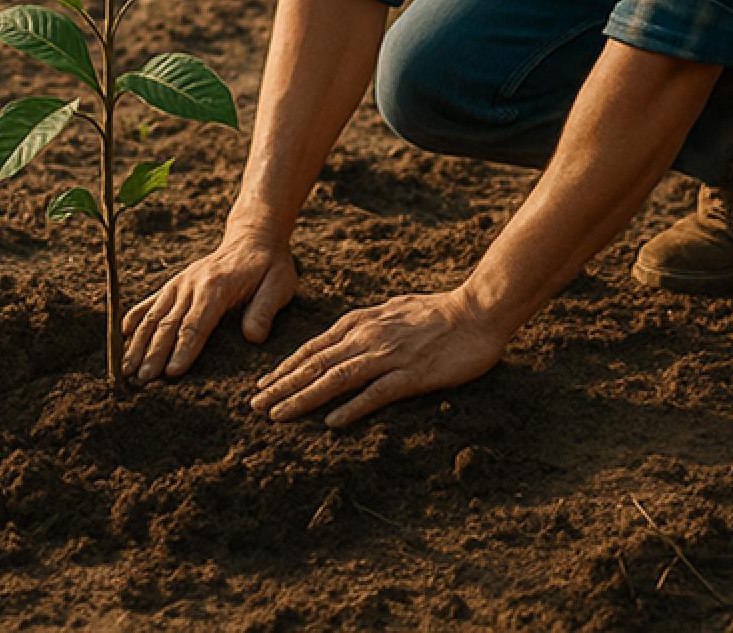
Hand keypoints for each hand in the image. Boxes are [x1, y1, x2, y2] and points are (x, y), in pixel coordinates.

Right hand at [121, 224, 297, 382]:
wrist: (254, 238)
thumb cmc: (269, 266)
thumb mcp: (280, 284)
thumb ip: (265, 309)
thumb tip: (253, 337)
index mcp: (217, 286)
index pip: (196, 323)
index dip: (183, 349)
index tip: (171, 373)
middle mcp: (192, 284)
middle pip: (169, 323)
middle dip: (154, 353)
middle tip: (142, 380)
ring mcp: (181, 283)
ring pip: (154, 314)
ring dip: (139, 342)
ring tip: (127, 368)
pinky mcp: (176, 284)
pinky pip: (152, 301)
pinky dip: (135, 316)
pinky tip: (122, 333)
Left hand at [249, 287, 506, 428]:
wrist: (477, 310)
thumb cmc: (437, 311)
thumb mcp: (392, 310)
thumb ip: (367, 323)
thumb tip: (346, 335)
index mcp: (361, 322)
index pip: (314, 347)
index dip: (286, 367)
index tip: (263, 384)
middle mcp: (368, 337)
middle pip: (316, 364)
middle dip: (282, 385)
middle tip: (254, 405)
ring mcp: (388, 356)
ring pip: (336, 378)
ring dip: (304, 397)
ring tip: (278, 415)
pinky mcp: (411, 375)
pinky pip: (376, 393)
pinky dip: (351, 407)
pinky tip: (331, 422)